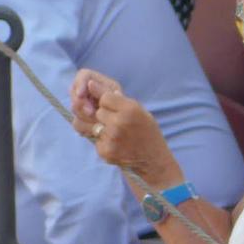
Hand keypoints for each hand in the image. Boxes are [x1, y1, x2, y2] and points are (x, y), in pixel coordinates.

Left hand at [70, 69, 181, 185]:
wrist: (153, 160)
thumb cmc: (146, 131)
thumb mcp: (139, 110)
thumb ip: (116, 98)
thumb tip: (90, 84)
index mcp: (131, 109)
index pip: (105, 97)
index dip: (109, 103)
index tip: (117, 109)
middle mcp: (120, 123)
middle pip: (98, 111)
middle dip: (105, 116)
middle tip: (119, 124)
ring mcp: (111, 138)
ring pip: (93, 125)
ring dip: (101, 128)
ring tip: (116, 133)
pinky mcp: (105, 151)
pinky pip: (95, 139)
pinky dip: (102, 141)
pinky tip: (116, 144)